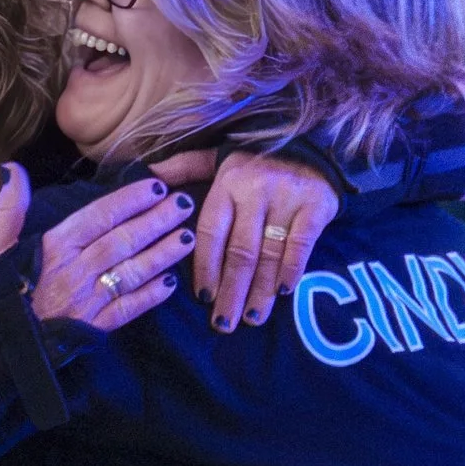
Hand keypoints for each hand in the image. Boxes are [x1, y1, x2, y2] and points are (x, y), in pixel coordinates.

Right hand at [23, 169, 193, 331]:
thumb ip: (6, 209)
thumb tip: (14, 170)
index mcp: (52, 248)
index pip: (98, 217)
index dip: (129, 201)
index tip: (155, 187)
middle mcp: (75, 272)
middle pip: (123, 241)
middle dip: (156, 221)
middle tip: (184, 204)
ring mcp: (87, 301)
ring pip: (131, 272)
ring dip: (162, 254)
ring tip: (188, 237)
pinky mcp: (93, 328)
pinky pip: (128, 310)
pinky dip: (150, 297)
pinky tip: (171, 283)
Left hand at [191, 154, 338, 329]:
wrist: (311, 143)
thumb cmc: (256, 159)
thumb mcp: (217, 157)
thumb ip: (185, 168)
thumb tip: (148, 173)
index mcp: (227, 183)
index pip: (211, 233)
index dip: (206, 268)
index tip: (203, 298)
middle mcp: (255, 190)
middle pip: (240, 251)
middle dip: (231, 291)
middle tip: (224, 323)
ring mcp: (287, 197)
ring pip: (269, 253)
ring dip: (260, 290)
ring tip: (252, 318)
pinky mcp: (315, 205)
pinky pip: (301, 244)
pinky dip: (291, 269)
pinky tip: (283, 292)